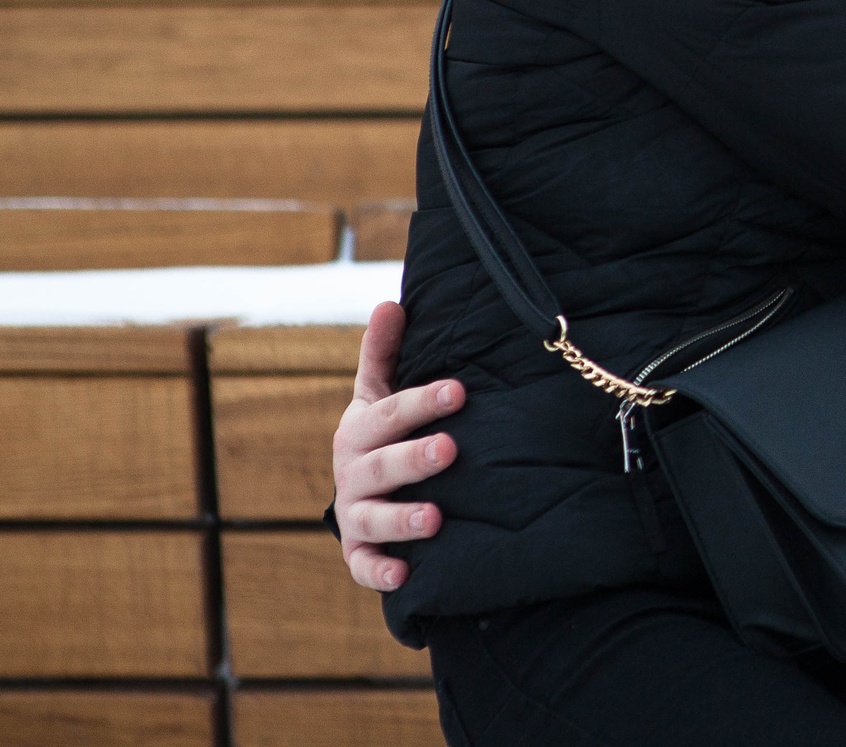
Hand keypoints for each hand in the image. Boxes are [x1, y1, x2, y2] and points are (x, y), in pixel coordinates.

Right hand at [332, 300, 462, 591]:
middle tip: (450, 448)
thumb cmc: (382, 432)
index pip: (390, 412)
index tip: (460, 390)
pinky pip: (364, 567)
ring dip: (401, 519)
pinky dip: (380, 572)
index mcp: (360, 430)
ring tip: (436, 519)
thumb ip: (385, 352)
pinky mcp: (359, 554)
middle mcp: (353, 472)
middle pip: (381, 466)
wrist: (361, 491)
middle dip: (414, 458)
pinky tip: (405, 575)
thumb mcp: (379, 392)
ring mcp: (355, 514)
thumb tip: (390, 302)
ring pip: (372, 519)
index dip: (423, 401)